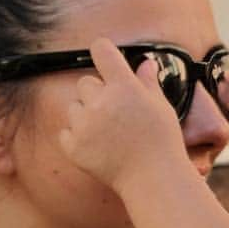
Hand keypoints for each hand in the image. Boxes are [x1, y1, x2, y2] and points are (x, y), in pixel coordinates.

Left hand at [59, 38, 187, 192]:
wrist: (153, 177)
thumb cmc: (162, 140)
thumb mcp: (161, 106)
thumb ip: (147, 82)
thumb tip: (145, 63)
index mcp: (124, 87)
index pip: (102, 51)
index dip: (103, 50)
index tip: (104, 55)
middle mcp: (100, 102)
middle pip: (85, 82)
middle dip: (98, 92)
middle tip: (116, 110)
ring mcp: (84, 125)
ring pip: (74, 106)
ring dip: (86, 114)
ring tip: (108, 131)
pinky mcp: (73, 146)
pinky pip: (66, 130)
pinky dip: (78, 136)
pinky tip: (99, 144)